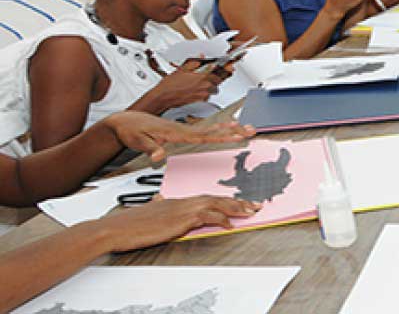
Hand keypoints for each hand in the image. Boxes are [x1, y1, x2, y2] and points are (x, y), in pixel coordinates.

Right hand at [94, 196, 260, 251]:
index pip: (206, 198)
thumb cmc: (129, 224)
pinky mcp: (179, 219)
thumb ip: (159, 206)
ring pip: (215, 204)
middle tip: (255, 206)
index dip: (224, 201)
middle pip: (215, 198)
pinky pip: (206, 217)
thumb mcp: (149, 213)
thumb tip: (160, 199)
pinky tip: (230, 225)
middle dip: (237, 202)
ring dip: (235, 208)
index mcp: (176, 201)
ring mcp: (181, 209)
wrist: (115, 228)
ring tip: (250, 212)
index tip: (239, 203)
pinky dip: (220, 219)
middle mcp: (181, 202)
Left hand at [101, 111, 254, 161]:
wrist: (125, 121)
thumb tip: (160, 157)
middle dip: (233, 130)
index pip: (204, 135)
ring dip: (228, 129)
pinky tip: (224, 128)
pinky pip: (204, 130)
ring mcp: (183, 129)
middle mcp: (183, 129)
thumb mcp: (139, 141)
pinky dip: (217, 129)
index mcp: (177, 132)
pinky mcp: (181, 131)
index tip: (237, 135)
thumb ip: (151, 148)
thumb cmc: (131, 130)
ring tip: (245, 128)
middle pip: (214, 130)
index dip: (222, 136)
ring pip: (211, 129)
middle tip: (251, 129)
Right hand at [141, 60, 224, 110]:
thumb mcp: (182, 69)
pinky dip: (205, 92)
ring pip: (214, 89)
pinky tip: (196, 90)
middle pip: (219, 80)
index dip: (225, 68)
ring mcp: (204, 95)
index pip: (221, 71)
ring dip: (211, 85)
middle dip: (216, 77)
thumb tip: (201, 56)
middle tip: (209, 74)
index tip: (228, 66)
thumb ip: (194, 62)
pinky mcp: (200, 101)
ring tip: (200, 83)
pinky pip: (208, 96)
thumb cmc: (170, 85)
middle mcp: (205, 86)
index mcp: (202, 76)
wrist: (163, 98)